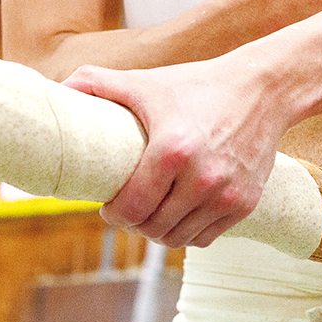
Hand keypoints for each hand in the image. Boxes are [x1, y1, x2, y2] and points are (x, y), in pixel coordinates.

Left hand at [62, 50, 291, 248]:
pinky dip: (188, 232)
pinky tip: (179, 213)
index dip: (113, 214)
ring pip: (177, 239)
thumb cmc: (198, 85)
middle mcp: (201, 179)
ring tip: (152, 212)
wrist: (262, 90)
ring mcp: (226, 195)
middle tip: (128, 207)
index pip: (130, 209)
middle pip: (151, 228)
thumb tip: (60, 88)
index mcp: (171, 151)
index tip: (108, 205)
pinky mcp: (245, 204)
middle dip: (133, 222)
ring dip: (159, 231)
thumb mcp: (146, 82)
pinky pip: (206, 238)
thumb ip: (98, 82)